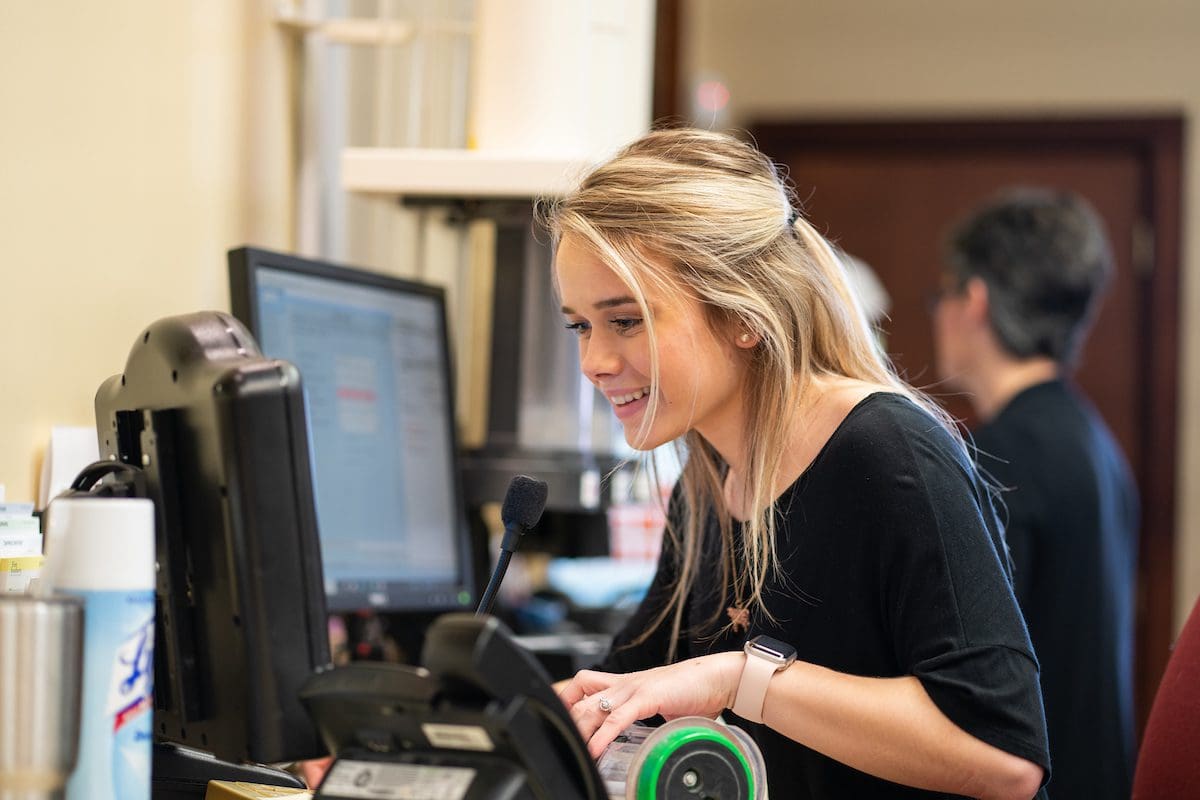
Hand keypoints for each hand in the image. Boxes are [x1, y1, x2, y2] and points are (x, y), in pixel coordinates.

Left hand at [557, 652, 743, 757]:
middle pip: (580, 696)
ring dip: (579, 731)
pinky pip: (616, 719)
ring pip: (592, 708)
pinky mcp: (646, 697)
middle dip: (567, 720)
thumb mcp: (662, 706)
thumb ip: (649, 720)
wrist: (718, 679)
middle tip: (559, 741)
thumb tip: (649, 741)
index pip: (584, 683)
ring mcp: (633, 688)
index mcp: (626, 684)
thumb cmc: (694, 692)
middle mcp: (624, 683)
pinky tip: (595, 750)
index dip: (566, 699)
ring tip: (572, 751)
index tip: (558, 719)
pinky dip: (602, 736)